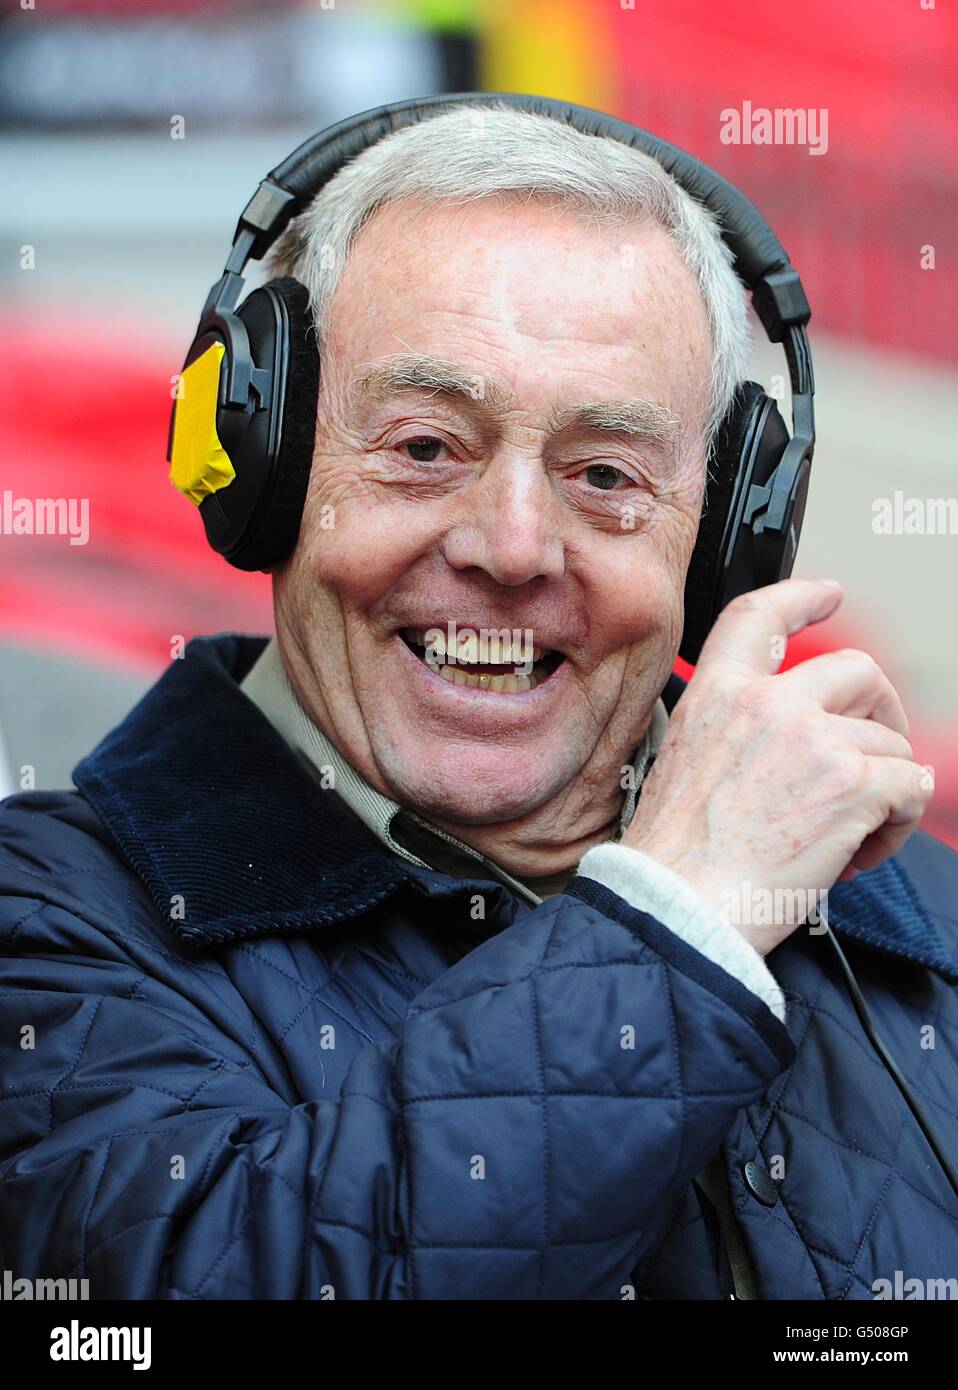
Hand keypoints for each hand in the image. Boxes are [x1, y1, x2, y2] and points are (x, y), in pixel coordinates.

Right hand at [623, 578, 932, 955]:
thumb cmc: (674, 860)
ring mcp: (814, 739)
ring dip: (884, 788)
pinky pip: (912, 786)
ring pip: (890, 742)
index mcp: (717, 697)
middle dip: (879, 712)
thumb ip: (734, 737)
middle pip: (856, 672)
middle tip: (873, 755)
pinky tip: (861, 850)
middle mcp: (768, 705)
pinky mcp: (853, 783)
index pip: (759, 619)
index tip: (825, 595)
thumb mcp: (683, 768)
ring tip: (849, 835)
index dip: (799, 598)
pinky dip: (899, 821)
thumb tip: (789, 754)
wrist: (677, 907)